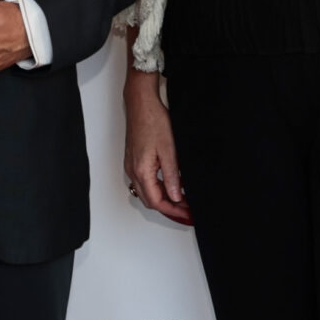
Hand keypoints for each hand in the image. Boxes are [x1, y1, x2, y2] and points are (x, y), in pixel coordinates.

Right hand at [123, 68, 191, 224]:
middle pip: (151, 200)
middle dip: (170, 208)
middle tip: (188, 210)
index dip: (174, 211)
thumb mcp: (169, 151)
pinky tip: (170, 185)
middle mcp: (133, 171)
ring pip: (147, 192)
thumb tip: (176, 196)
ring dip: (164, 199)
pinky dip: (158, 188)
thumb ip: (172, 177)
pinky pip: (145, 182)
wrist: (141, 104)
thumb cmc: (153, 121)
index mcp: (141, 171)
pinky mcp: (134, 160)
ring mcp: (132, 166)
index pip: (157, 202)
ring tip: (182, 200)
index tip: (188, 214)